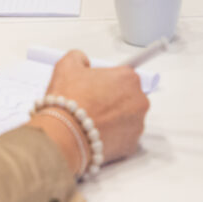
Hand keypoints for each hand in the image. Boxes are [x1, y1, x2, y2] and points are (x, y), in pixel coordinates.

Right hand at [24, 50, 148, 175]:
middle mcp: (138, 100)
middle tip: (93, 103)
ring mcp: (137, 124)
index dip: (110, 80)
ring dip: (115, 118)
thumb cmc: (68, 102)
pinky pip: (125, 137)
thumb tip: (83, 61)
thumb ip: (79, 57)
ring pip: (129, 117)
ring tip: (93, 120)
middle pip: (128, 96)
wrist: (63, 135)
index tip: (104, 85)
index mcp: (128, 78)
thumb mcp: (67, 66)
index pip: (124, 75)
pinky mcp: (132, 144)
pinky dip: (114, 136)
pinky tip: (97, 133)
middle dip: (113, 99)